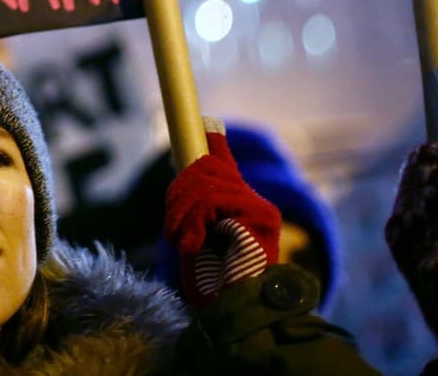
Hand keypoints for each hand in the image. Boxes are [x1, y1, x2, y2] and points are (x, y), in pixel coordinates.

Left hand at [165, 120, 280, 307]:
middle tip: (176, 233)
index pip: (223, 164)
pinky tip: (192, 246)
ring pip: (205, 183)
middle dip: (178, 196)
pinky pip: (212, 200)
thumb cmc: (213, 283)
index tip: (207, 124)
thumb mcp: (195, 238)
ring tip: (184, 243)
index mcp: (239, 205)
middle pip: (204, 168)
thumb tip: (185, 182)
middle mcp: (254, 202)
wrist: (235, 313)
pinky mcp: (261, 216)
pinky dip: (192, 222)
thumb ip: (194, 209)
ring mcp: (259, 208)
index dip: (212, 144)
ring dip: (182, 215)